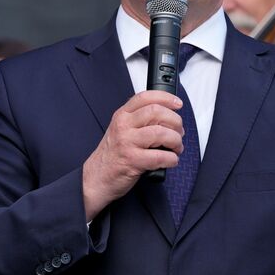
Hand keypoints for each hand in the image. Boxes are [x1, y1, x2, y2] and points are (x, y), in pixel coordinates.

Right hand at [82, 90, 183, 220]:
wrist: (96, 178)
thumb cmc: (112, 156)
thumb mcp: (121, 131)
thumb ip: (139, 121)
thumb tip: (167, 118)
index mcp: (122, 116)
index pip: (145, 97)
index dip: (166, 98)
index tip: (177, 104)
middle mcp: (123, 126)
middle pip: (157, 112)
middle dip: (175, 122)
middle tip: (179, 132)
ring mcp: (127, 142)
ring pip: (161, 133)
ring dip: (176, 141)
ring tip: (176, 148)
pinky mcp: (132, 161)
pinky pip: (160, 156)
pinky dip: (172, 159)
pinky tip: (171, 160)